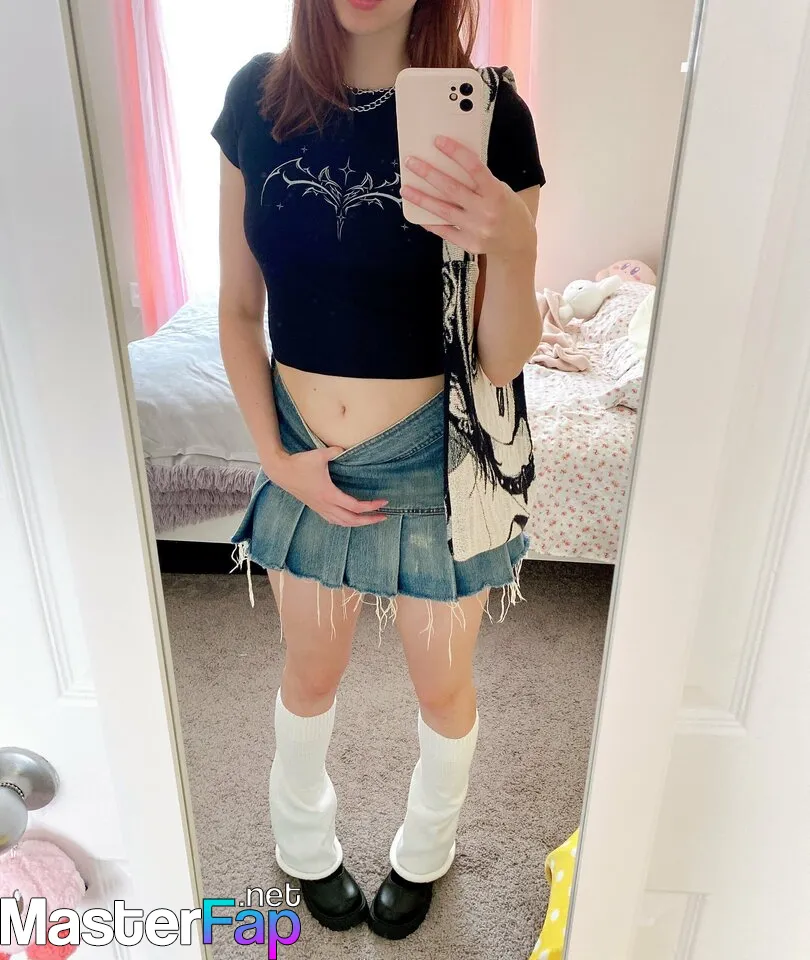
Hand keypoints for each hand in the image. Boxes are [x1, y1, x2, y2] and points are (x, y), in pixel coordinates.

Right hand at [265, 449, 388, 526]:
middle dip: (369, 520)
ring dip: (357, 523)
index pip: (355, 506)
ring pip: (342, 523)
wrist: (281, 471)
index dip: (371, 506)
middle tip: (384, 517)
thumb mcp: (319, 455)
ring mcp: (320, 508)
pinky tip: (350, 519)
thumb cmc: (299, 463)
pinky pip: (333, 520)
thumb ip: (335, 451)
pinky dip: (344, 522)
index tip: (384, 502)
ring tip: (370, 520)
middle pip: (351, 520)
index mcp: (329, 494)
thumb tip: (344, 449)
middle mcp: (326, 505)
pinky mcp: (315, 507)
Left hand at [401, 136, 535, 259]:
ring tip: (406, 189)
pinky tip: (418, 214)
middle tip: (411, 162)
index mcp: (496, 193)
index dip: (455, 152)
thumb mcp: (501, 190)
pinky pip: (445, 231)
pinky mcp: (469, 244)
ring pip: (443, 211)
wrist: (519, 244)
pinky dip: (430, 222)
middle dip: (429, 174)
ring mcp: (476, 230)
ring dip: (422, 198)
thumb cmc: (508, 210)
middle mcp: (486, 212)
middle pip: (452, 189)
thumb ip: (480, 181)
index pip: (474, 168)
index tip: (438, 140)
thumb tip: (450, 164)